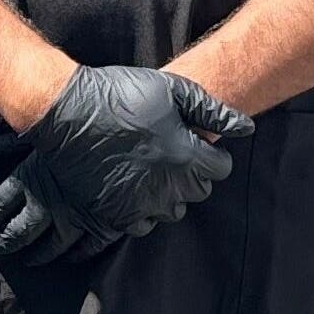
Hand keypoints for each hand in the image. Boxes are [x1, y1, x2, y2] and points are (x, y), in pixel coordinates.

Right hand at [0, 67, 253, 265]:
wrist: (66, 112)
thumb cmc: (119, 94)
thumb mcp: (170, 89)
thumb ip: (212, 111)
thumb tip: (247, 128)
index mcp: (186, 156)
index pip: (221, 168)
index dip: (210, 153)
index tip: (193, 141)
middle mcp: (169, 187)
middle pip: (199, 191)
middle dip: (192, 173)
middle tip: (169, 151)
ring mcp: (140, 204)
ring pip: (173, 210)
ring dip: (168, 193)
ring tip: (149, 169)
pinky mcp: (114, 215)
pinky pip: (143, 224)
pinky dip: (142, 209)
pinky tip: (131, 187)